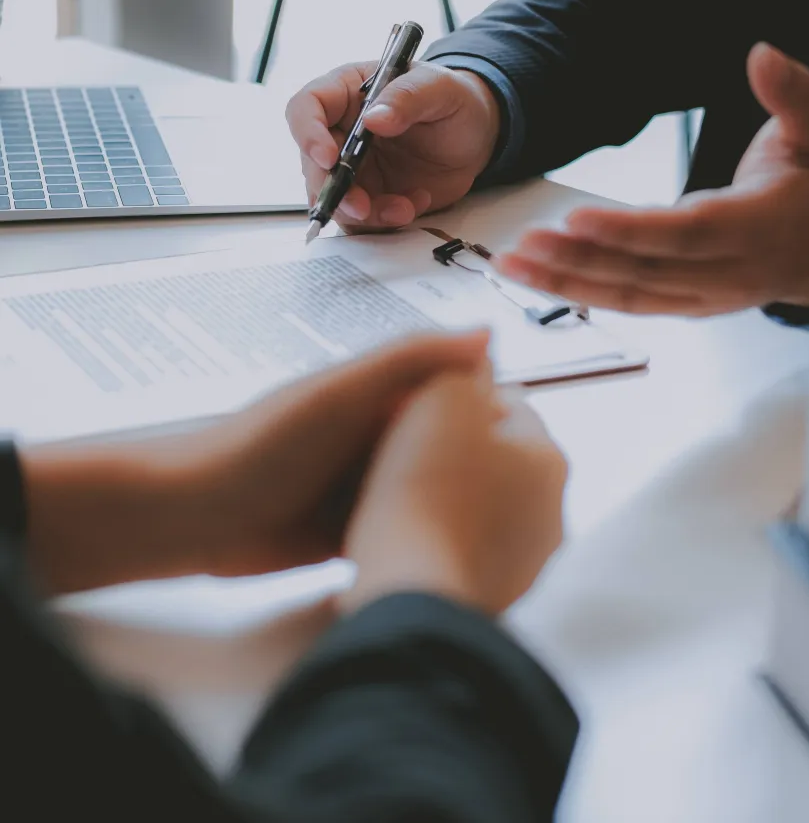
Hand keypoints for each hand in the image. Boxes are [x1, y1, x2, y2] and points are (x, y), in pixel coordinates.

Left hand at [20, 332, 488, 594]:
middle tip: (533, 494)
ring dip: (460, 505)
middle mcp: (380, 435)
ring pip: (432, 489)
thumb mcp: (343, 392)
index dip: (493, 409)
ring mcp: (368, 483)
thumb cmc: (266, 445)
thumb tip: (489, 333)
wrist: (197, 518)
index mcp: (382, 393)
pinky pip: (405, 526)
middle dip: (483, 464)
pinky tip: (465, 553)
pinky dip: (429, 535)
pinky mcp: (356, 527)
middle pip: (449, 445)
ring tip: (511, 528)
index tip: (533, 437)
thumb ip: (411, 360)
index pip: (455, 390)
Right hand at [287, 61, 500, 229]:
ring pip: (335, 198)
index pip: (306, 108)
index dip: (308, 133)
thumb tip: (374, 118)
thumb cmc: (453, 100)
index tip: (329, 158)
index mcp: (346, 93)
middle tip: (362, 207)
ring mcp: (354, 168)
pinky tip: (414, 205)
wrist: (476, 135)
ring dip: (363, 214)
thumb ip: (407, 98)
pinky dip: (384, 221)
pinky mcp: (371, 196)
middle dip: (334, 190)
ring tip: (404, 209)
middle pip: (313, 164)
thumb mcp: (438, 88)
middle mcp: (341, 132)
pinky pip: (363, 219)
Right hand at [343, 369, 566, 616]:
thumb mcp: (442, 398)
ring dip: (452, 495)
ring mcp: (528, 561)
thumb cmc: (427, 491)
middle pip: (500, 457)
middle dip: (459, 447)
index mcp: (550, 458)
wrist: (410, 589)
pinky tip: (408, 535)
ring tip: (400, 493)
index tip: (422, 403)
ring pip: (485, 506)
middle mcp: (552, 511)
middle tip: (408, 446)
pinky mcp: (497, 596)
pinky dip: (444, 538)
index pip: (510, 404)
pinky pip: (467, 549)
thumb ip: (463, 369)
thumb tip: (476, 363)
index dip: (460, 395)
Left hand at [496, 44, 808, 315]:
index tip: (577, 219)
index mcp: (759, 229)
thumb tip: (761, 53)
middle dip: (579, 260)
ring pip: (628, 294)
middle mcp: (727, 273)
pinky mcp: (685, 306)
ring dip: (566, 282)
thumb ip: (794, 92)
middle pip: (644, 271)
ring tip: (512, 263)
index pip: (687, 233)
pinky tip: (540, 278)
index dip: (631, 231)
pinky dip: (581, 293)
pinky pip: (629, 304)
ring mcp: (703, 297)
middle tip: (523, 243)